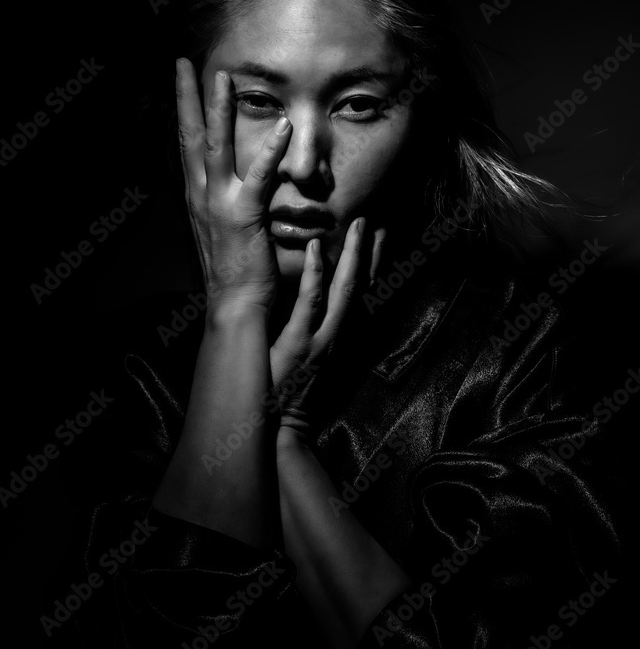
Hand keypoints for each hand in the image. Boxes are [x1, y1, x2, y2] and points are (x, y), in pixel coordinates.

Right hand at [176, 58, 291, 316]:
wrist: (235, 306)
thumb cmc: (236, 270)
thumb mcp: (227, 229)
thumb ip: (229, 200)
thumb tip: (234, 182)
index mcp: (198, 197)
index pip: (188, 145)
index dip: (185, 111)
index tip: (182, 80)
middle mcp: (201, 196)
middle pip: (190, 137)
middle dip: (187, 98)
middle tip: (181, 62)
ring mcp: (220, 205)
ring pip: (216, 148)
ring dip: (220, 111)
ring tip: (223, 77)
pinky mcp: (244, 217)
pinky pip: (258, 179)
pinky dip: (268, 151)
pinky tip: (281, 127)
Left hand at [271, 218, 384, 434]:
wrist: (276, 428)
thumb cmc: (284, 390)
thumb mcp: (303, 358)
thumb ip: (305, 328)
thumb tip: (297, 298)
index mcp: (337, 336)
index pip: (358, 294)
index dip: (368, 264)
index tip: (372, 235)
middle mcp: (337, 336)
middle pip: (361, 287)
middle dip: (367, 254)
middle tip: (371, 220)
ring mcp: (321, 339)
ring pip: (345, 291)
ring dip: (352, 256)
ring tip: (355, 225)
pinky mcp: (301, 345)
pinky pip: (311, 304)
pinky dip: (317, 275)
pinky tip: (316, 250)